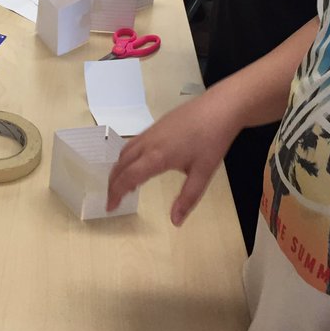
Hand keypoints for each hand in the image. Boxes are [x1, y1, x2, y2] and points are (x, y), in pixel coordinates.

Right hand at [106, 90, 241, 221]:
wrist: (219, 108)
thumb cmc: (212, 141)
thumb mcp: (203, 174)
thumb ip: (187, 199)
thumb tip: (176, 222)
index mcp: (157, 157)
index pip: (127, 178)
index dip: (116, 194)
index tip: (110, 208)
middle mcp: (148, 144)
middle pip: (120, 164)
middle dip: (112, 184)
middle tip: (112, 200)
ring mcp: (150, 132)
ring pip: (124, 152)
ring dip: (118, 169)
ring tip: (123, 185)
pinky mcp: (156, 126)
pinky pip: (133, 143)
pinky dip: (127, 158)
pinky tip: (138, 164)